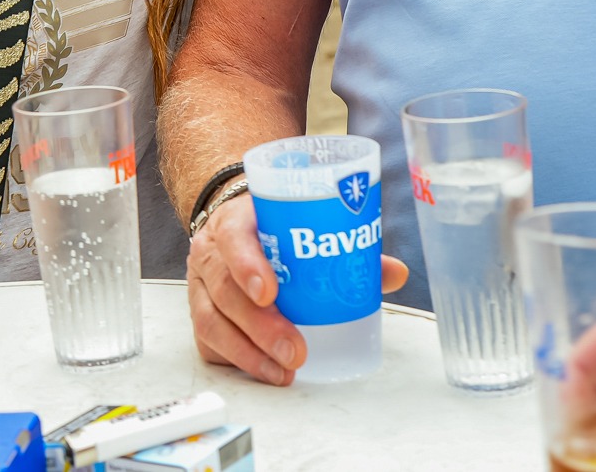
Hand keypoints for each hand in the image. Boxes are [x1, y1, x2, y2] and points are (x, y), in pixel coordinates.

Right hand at [185, 196, 406, 385]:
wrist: (233, 226)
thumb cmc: (271, 229)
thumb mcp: (299, 225)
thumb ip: (345, 247)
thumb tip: (395, 273)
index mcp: (236, 223)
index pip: (233, 239)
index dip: (248, 266)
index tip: (270, 293)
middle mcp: (210, 253)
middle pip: (225, 290)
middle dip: (260, 326)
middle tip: (294, 351)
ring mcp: (199, 285)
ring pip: (212, 321)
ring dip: (248, 352)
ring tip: (283, 372)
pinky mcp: (199, 313)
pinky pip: (209, 342)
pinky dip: (237, 360)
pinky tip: (264, 372)